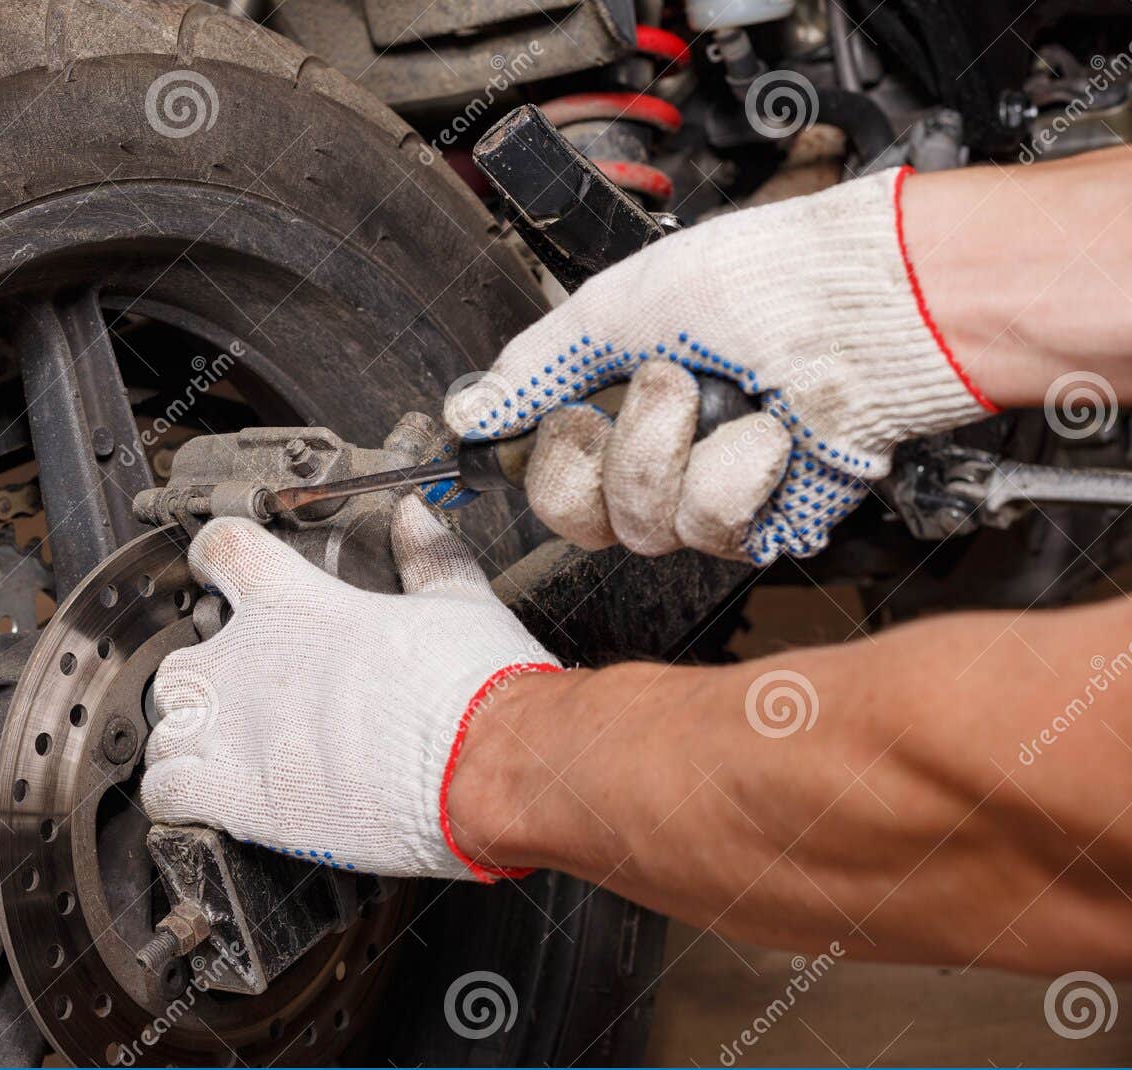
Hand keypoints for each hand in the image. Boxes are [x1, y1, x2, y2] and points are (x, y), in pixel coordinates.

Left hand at [140, 495, 557, 880]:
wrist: (480, 765)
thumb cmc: (473, 686)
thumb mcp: (458, 600)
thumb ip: (426, 555)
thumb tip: (415, 517)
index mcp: (293, 603)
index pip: (222, 550)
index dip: (215, 555)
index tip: (218, 568)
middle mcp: (247, 662)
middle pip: (178, 661)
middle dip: (203, 683)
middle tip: (245, 700)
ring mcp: (232, 731)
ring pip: (163, 731)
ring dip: (188, 745)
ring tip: (229, 760)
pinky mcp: (235, 796)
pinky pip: (164, 791)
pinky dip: (176, 795)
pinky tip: (208, 800)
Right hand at [443, 167, 995, 563]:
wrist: (860, 305)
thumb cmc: (759, 284)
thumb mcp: (618, 307)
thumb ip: (535, 367)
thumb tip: (466, 413)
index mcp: (619, 407)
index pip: (546, 479)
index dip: (549, 460)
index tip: (567, 417)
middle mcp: (660, 457)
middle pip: (582, 520)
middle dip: (616, 454)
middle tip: (659, 387)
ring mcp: (712, 494)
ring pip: (644, 526)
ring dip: (682, 449)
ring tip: (730, 393)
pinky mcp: (766, 521)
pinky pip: (712, 529)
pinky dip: (738, 471)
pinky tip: (772, 431)